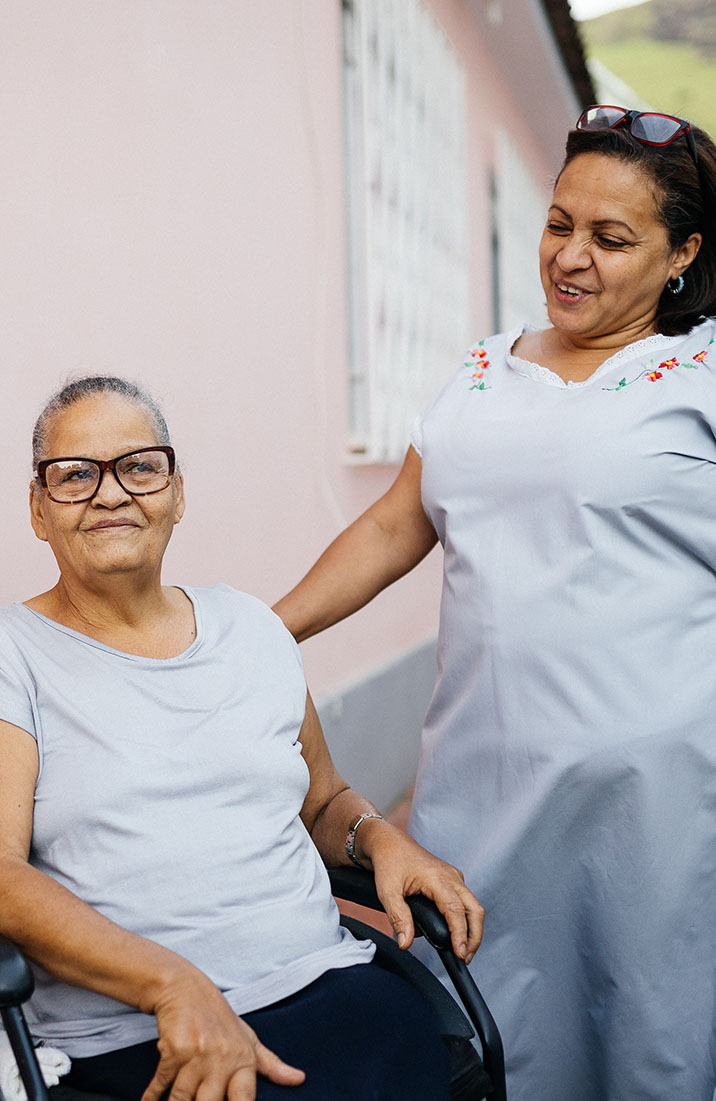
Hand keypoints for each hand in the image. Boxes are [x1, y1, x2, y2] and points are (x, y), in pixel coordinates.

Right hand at [141, 967, 304, 1100]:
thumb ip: (272, 1065)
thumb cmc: (220, 1020)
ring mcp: (197, 1055)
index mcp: (244, 1059)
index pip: (246, 1099)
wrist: (186, 989)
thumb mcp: (249, 1039)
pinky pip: (161, 1084)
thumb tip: (300, 1079)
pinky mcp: (174, 1051)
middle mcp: (222, 1058)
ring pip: (183, 1100)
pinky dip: (151, 1097)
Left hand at [359, 823, 483, 964]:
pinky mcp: (452, 881)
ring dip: (472, 930)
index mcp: (437, 878)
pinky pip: (465, 902)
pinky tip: (455, 934)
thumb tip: (406, 943)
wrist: (390, 843)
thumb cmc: (389, 863)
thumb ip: (398, 918)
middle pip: (474, 910)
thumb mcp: (387, 892)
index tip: (460, 953)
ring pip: (473, 906)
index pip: (456, 910)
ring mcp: (454, 878)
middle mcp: (451, 877)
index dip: (460, 934)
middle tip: (465, 958)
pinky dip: (465, 919)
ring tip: (462, 950)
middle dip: (474, 936)